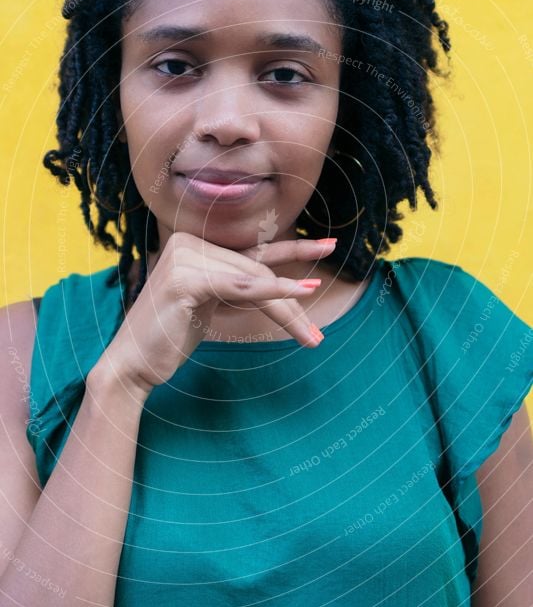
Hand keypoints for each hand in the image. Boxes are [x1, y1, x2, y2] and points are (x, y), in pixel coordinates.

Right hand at [93, 232, 335, 396]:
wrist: (132, 364)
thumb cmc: (170, 336)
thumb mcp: (212, 304)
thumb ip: (239, 286)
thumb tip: (289, 285)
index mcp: (194, 244)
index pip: (253, 251)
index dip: (294, 250)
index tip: (328, 247)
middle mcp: (188, 242)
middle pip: (257, 270)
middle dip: (292, 302)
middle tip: (316, 334)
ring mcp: (183, 257)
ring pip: (253, 280)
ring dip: (288, 310)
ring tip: (313, 336)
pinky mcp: (184, 279)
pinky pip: (240, 286)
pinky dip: (273, 292)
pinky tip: (299, 295)